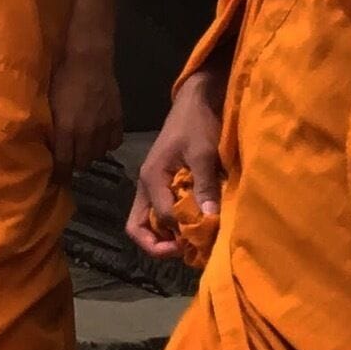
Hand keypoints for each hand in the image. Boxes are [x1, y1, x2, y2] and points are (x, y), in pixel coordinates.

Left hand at [50, 40, 122, 177]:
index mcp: (66, 130)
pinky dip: (107, 144)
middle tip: (68, 160)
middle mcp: (86, 134)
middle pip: (82, 163)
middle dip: (74, 165)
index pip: (63, 163)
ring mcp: (104, 127)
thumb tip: (49, 144)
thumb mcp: (49, 103)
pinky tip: (101, 139)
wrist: (88, 59)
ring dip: (90, 155)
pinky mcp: (118, 119)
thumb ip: (51, 126)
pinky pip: (115, 143)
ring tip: (84, 149)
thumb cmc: (62, 77)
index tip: (56, 179)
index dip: (59, 174)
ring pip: (98, 155)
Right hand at [128, 74, 224, 262]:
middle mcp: (147, 186)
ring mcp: (154, 186)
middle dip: (162, 246)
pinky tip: (197, 223)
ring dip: (169, 237)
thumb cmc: (198, 123)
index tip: (210, 231)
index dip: (185, 230)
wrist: (198, 100)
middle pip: (140, 228)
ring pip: (150, 224)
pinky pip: (163, 213)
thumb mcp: (204, 152)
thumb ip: (205, 185)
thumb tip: (210, 218)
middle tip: (191, 250)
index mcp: (151, 178)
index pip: (163, 217)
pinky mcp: (164, 184)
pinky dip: (176, 225)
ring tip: (195, 240)